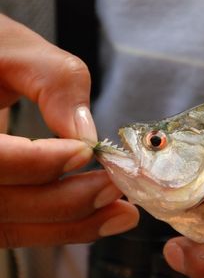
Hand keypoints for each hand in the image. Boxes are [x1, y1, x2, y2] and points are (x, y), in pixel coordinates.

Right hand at [0, 14, 138, 246]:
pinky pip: (21, 226)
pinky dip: (60, 227)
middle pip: (5, 206)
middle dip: (66, 203)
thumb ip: (54, 83)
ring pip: (14, 228)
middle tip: (115, 189)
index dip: (39, 163)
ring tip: (119, 214)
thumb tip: (86, 135)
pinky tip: (95, 216)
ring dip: (72, 226)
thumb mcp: (14, 50)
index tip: (86, 152)